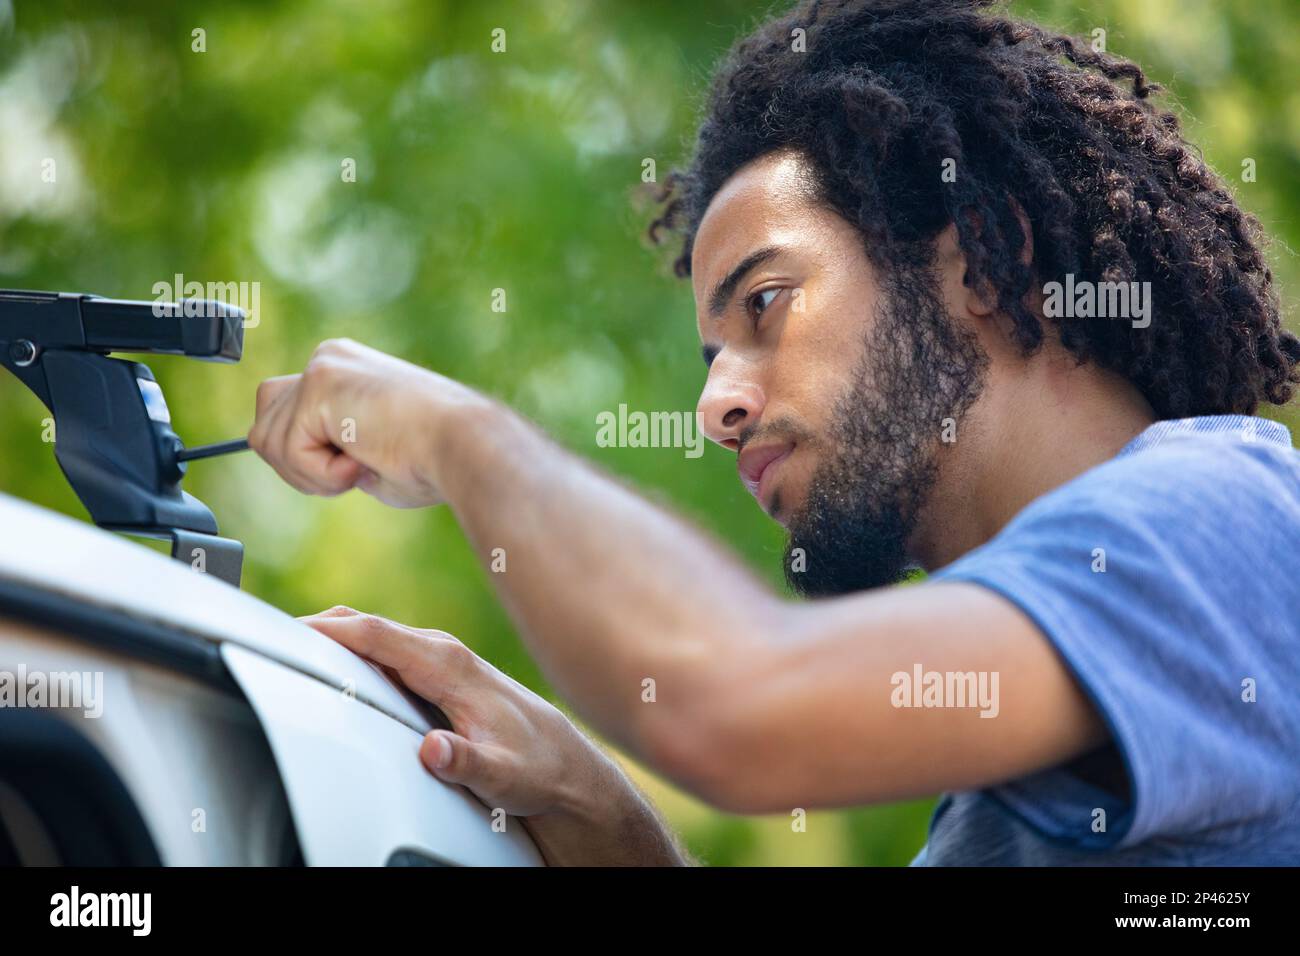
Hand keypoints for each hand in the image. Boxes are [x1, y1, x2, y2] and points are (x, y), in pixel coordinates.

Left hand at [248, 338, 489, 507]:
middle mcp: (328, 358)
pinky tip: (361, 461)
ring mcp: (321, 367)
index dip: (305, 456)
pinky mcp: (318, 385)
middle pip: (264, 423)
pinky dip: (321, 474)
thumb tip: (302, 466)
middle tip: (350, 472)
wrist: (463, 445)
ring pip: (267, 441)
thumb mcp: (368, 454)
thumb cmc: (432, 459)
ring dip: (311, 474)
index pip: (284, 413)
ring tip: (361, 466)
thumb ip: (331, 450)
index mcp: (342, 370)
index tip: (356, 465)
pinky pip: (288, 450)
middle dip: (295, 464)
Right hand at [300, 606, 687, 865]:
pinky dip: (350, 649)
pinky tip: (328, 661)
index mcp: (451, 666)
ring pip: (373, 635)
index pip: (378, 635)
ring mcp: (439, 658)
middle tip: (265, 634)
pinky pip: (383, 649)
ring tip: (283, 646)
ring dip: (331, 637)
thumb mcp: (504, 775)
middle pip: (367, 626)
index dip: (329, 629)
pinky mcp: (437, 670)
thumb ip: (466, 762)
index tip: (287, 628)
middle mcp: (443, 653)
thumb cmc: (536, 767)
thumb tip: (432, 750)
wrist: (564, 765)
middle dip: (317, 626)